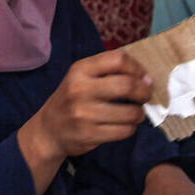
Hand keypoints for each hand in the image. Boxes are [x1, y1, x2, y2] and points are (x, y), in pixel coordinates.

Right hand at [28, 50, 150, 162]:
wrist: (48, 130)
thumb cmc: (72, 100)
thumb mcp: (82, 77)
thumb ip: (108, 72)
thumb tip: (145, 79)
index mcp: (80, 70)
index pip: (117, 60)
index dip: (137, 68)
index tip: (143, 78)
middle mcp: (80, 89)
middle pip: (127, 85)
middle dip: (144, 91)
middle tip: (146, 96)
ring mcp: (84, 114)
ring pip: (130, 112)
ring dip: (139, 113)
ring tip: (135, 113)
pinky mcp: (89, 135)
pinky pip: (124, 131)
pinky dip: (131, 128)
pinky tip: (125, 125)